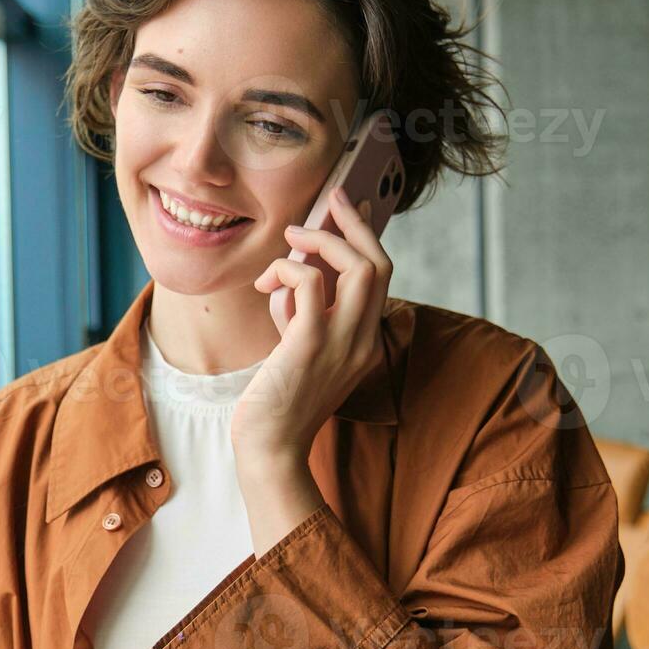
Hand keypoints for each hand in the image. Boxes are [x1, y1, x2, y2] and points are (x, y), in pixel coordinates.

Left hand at [228, 184, 392, 549]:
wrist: (270, 449)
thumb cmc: (278, 400)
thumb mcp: (300, 349)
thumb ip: (304, 313)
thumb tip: (292, 273)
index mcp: (365, 341)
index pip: (382, 277)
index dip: (366, 237)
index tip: (346, 208)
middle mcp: (363, 340)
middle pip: (379, 263)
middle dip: (354, 223)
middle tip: (329, 199)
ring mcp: (341, 343)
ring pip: (357, 266)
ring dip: (320, 240)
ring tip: (290, 240)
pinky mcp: (309, 345)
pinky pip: (309, 282)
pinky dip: (287, 269)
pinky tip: (266, 282)